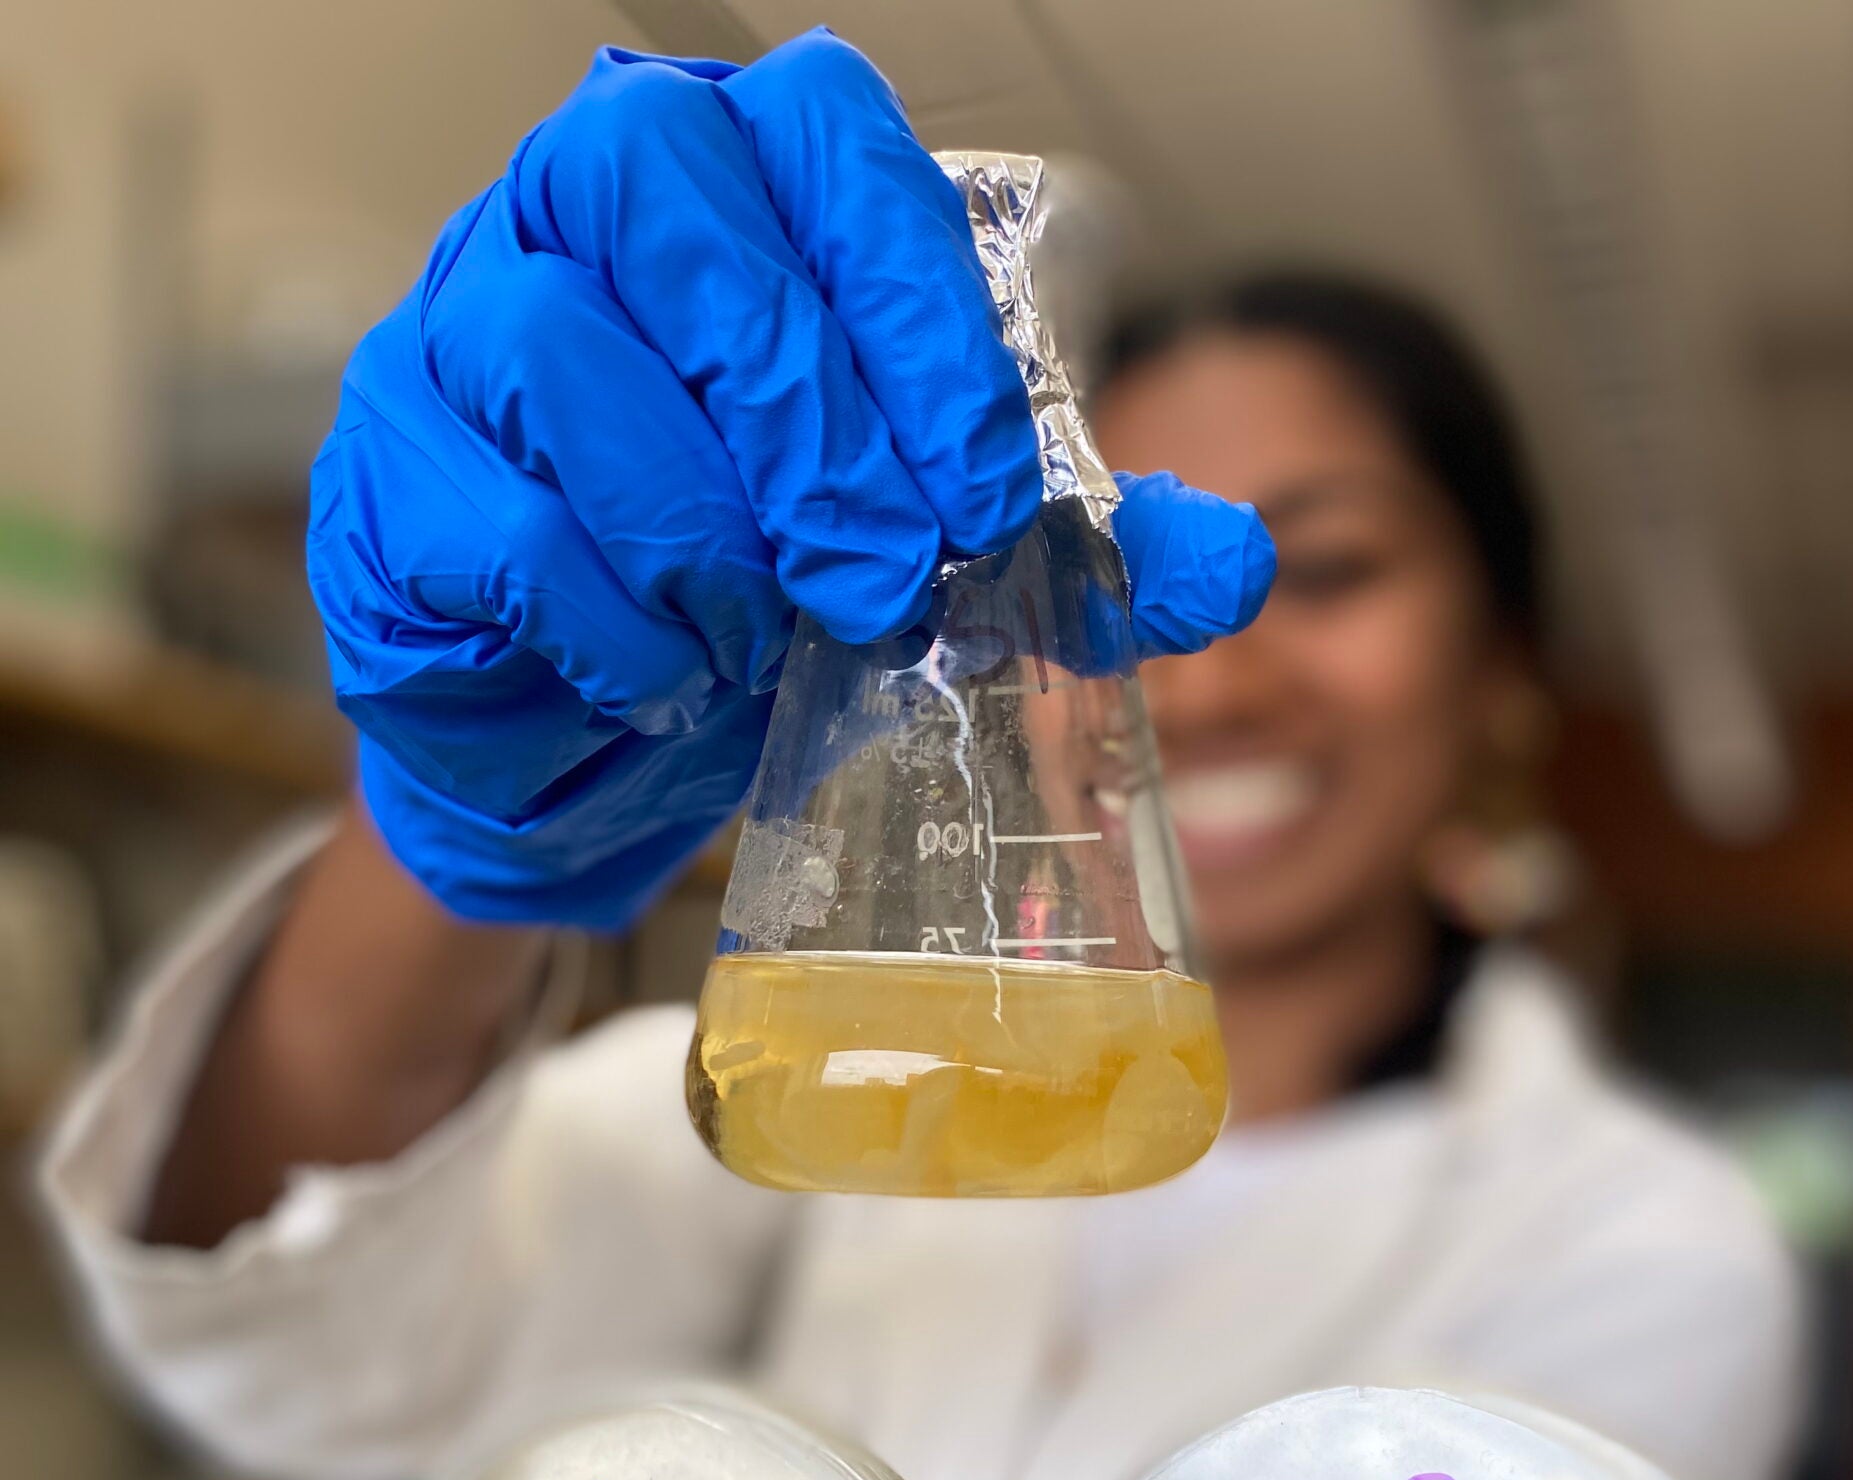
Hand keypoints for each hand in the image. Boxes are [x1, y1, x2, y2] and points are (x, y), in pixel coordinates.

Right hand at [308, 31, 1273, 930]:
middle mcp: (576, 217)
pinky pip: (493, 523)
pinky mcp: (387, 481)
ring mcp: (457, 333)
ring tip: (761, 635)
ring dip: (696, 525)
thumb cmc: (758, 601)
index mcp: (732, 188)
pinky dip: (604, 619)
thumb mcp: (930, 561)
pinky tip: (667, 675)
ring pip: (561, 354)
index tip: (986, 484)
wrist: (593, 739)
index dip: (909, 298)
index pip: (820, 136)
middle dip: (810, 416)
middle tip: (881, 575)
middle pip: (677, 210)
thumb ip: (1073, 545)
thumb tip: (1234, 560)